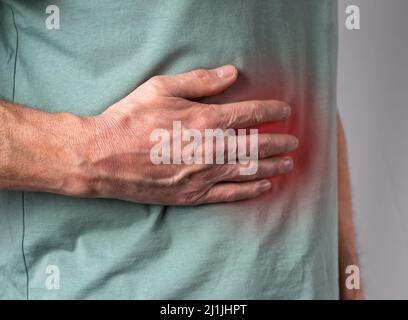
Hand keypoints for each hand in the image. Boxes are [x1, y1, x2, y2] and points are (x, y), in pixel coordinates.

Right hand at [72, 65, 297, 204]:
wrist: (102, 157)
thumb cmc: (129, 120)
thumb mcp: (161, 89)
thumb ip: (200, 81)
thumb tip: (231, 74)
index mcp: (205, 120)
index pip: (250, 113)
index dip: (271, 111)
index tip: (284, 111)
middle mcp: (210, 149)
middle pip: (257, 145)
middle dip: (279, 142)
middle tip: (293, 141)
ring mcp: (203, 175)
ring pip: (249, 171)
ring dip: (273, 166)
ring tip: (288, 163)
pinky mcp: (192, 195)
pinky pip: (230, 194)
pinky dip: (251, 190)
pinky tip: (264, 186)